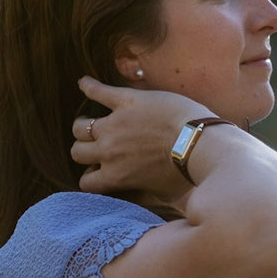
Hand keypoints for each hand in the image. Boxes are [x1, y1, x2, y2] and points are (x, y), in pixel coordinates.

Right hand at [70, 76, 213, 200]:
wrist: (198, 144)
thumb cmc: (186, 174)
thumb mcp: (162, 194)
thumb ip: (144, 193)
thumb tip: (141, 194)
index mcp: (115, 176)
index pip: (86, 182)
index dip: (91, 176)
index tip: (98, 171)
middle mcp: (108, 151)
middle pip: (77, 152)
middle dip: (84, 151)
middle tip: (96, 145)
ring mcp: (114, 124)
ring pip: (80, 127)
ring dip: (83, 126)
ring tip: (90, 121)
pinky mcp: (126, 102)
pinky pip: (98, 91)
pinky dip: (88, 86)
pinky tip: (84, 83)